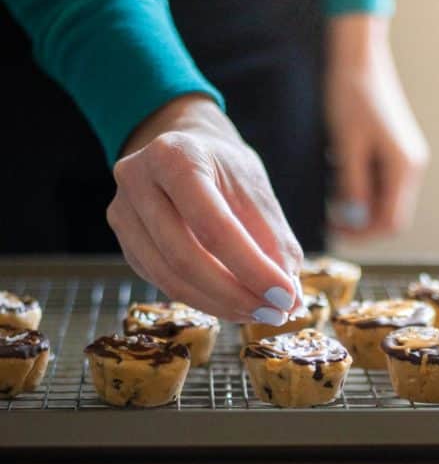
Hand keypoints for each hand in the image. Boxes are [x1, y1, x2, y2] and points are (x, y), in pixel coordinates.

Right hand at [107, 95, 303, 322]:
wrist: (188, 150)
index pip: (212, 225)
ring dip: (221, 305)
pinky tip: (234, 303)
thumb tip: (290, 302)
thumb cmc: (226, 169)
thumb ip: (275, 243)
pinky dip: (204, 300)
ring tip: (260, 311)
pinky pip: (164, 283)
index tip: (286, 296)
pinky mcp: (126, 243)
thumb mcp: (257, 192)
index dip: (251, 267)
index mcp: (173, 156)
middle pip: (184, 257)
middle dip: (235, 294)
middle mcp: (137, 181)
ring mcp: (123, 214)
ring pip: (170, 279)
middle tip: (275, 313)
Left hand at [325, 15, 429, 238]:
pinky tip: (338, 180)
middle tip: (329, 219)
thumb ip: (353, 185)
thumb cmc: (351, 94)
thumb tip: (354, 220)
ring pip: (385, 200)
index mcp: (404, 167)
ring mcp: (405, 157)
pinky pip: (381, 182)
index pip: (393, 222)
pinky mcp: (394, 150)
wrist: (358, 57)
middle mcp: (411, 166)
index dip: (364, 235)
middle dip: (361, 223)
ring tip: (330, 199)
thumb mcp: (346, 145)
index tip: (335, 231)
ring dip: (359, 206)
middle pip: (392, 214)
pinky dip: (361, 189)